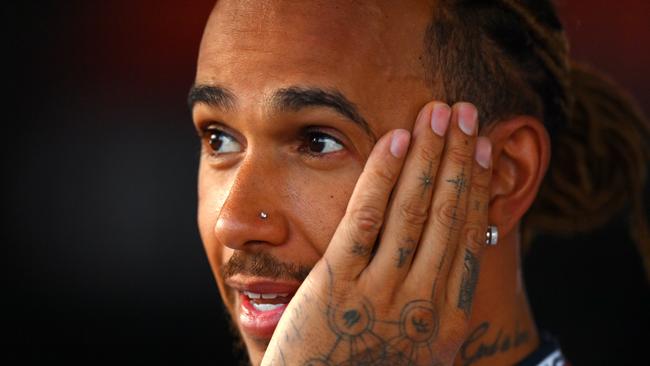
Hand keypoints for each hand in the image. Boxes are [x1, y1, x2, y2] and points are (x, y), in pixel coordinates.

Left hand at [262, 102, 492, 365]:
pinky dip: (383, 173)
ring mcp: (381, 292)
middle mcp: (424, 303)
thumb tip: (447, 252)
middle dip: (459, 156)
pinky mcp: (337, 283)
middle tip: (467, 111)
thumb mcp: (416, 346)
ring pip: (414, 209)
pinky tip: (395, 138)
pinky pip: (366, 218)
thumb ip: (432, 301)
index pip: (470, 236)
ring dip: (429, 153)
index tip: (483, 148)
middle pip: (448, 213)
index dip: (478, 186)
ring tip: (439, 111)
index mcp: (448, 319)